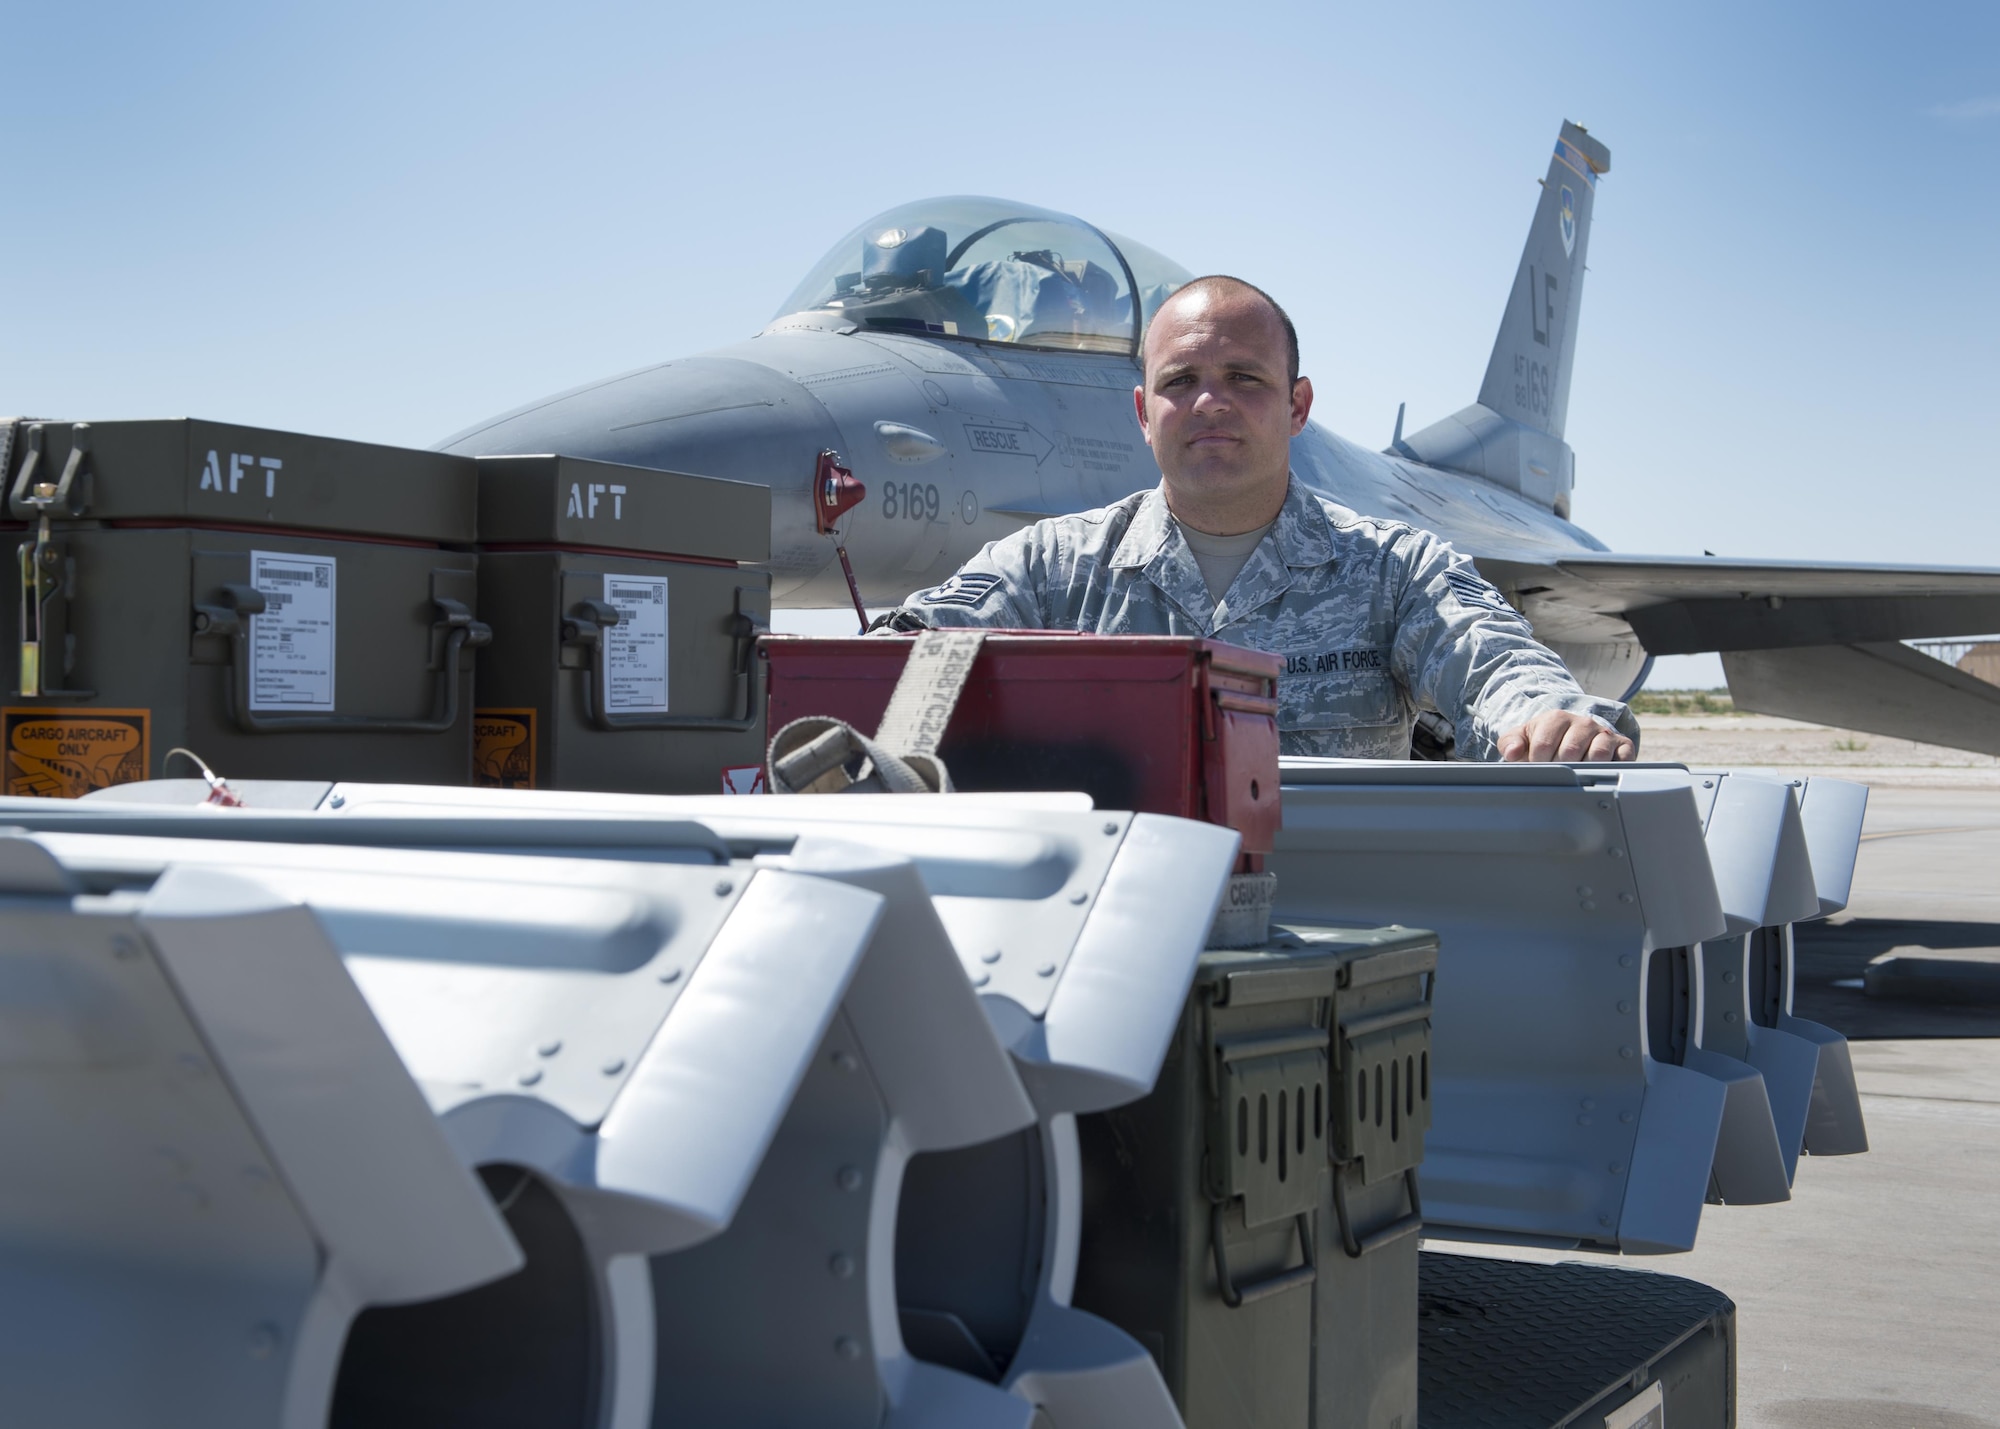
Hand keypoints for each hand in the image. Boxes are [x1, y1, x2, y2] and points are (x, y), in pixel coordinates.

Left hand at [1497, 710, 1635, 762]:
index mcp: (1556, 718)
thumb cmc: (1543, 741)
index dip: (1537, 763)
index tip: (1537, 767)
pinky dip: (1615, 769)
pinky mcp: (1623, 745)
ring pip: (1598, 755)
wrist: (1571, 738)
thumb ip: (1511, 743)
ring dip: (1585, 770)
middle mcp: (1583, 722)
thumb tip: (1512, 753)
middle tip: (1556, 774)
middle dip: (1560, 769)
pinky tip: (1602, 774)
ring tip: (1576, 775)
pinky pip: (1624, 758)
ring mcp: (1604, 733)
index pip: (1544, 745)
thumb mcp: (1523, 738)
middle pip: (1571, 752)